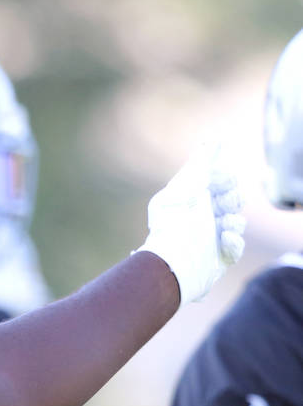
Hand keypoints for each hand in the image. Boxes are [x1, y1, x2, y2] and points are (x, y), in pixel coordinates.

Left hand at [135, 142, 245, 306]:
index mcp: (191, 200)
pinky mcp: (217, 258)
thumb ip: (197, 166)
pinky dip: (234, 242)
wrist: (170, 264)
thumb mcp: (179, 191)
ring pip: (237, 222)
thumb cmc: (169, 227)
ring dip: (234, 220)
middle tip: (220, 205)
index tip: (219, 180)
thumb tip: (211, 141)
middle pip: (232, 200)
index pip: (219, 182)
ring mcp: (210, 238)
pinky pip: (236, 246)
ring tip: (222, 225)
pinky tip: (224, 238)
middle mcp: (200, 218)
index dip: (224, 178)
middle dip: (231, 199)